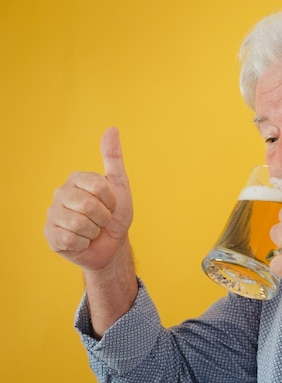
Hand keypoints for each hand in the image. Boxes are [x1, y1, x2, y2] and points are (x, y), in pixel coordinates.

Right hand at [44, 127, 133, 272]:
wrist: (112, 244)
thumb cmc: (115, 215)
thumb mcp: (120, 186)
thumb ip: (113, 158)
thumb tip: (112, 129)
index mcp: (76, 179)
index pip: (99, 187)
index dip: (111, 200)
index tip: (111, 205)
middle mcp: (60, 193)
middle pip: (88, 205)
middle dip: (103, 217)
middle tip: (102, 220)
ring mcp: (53, 214)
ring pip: (79, 224)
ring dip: (94, 231)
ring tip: (93, 230)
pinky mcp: (50, 235)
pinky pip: (70, 239)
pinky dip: (83, 243)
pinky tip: (82, 241)